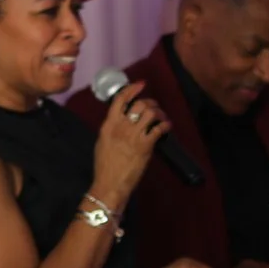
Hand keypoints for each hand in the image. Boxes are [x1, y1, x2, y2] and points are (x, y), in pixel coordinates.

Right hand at [89, 81, 167, 201]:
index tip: (141, 84)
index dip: (132, 89)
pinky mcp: (145, 146)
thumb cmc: (104, 165)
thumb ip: (111, 129)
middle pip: (139, 105)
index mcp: (108, 125)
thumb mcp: (102, 142)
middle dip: (151, 103)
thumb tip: (122, 119)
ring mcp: (133, 136)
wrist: (110, 183)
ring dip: (160, 113)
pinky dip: (165, 126)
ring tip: (161, 117)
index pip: (119, 100)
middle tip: (154, 107)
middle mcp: (121, 127)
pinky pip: (159, 129)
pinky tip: (166, 127)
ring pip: (151, 114)